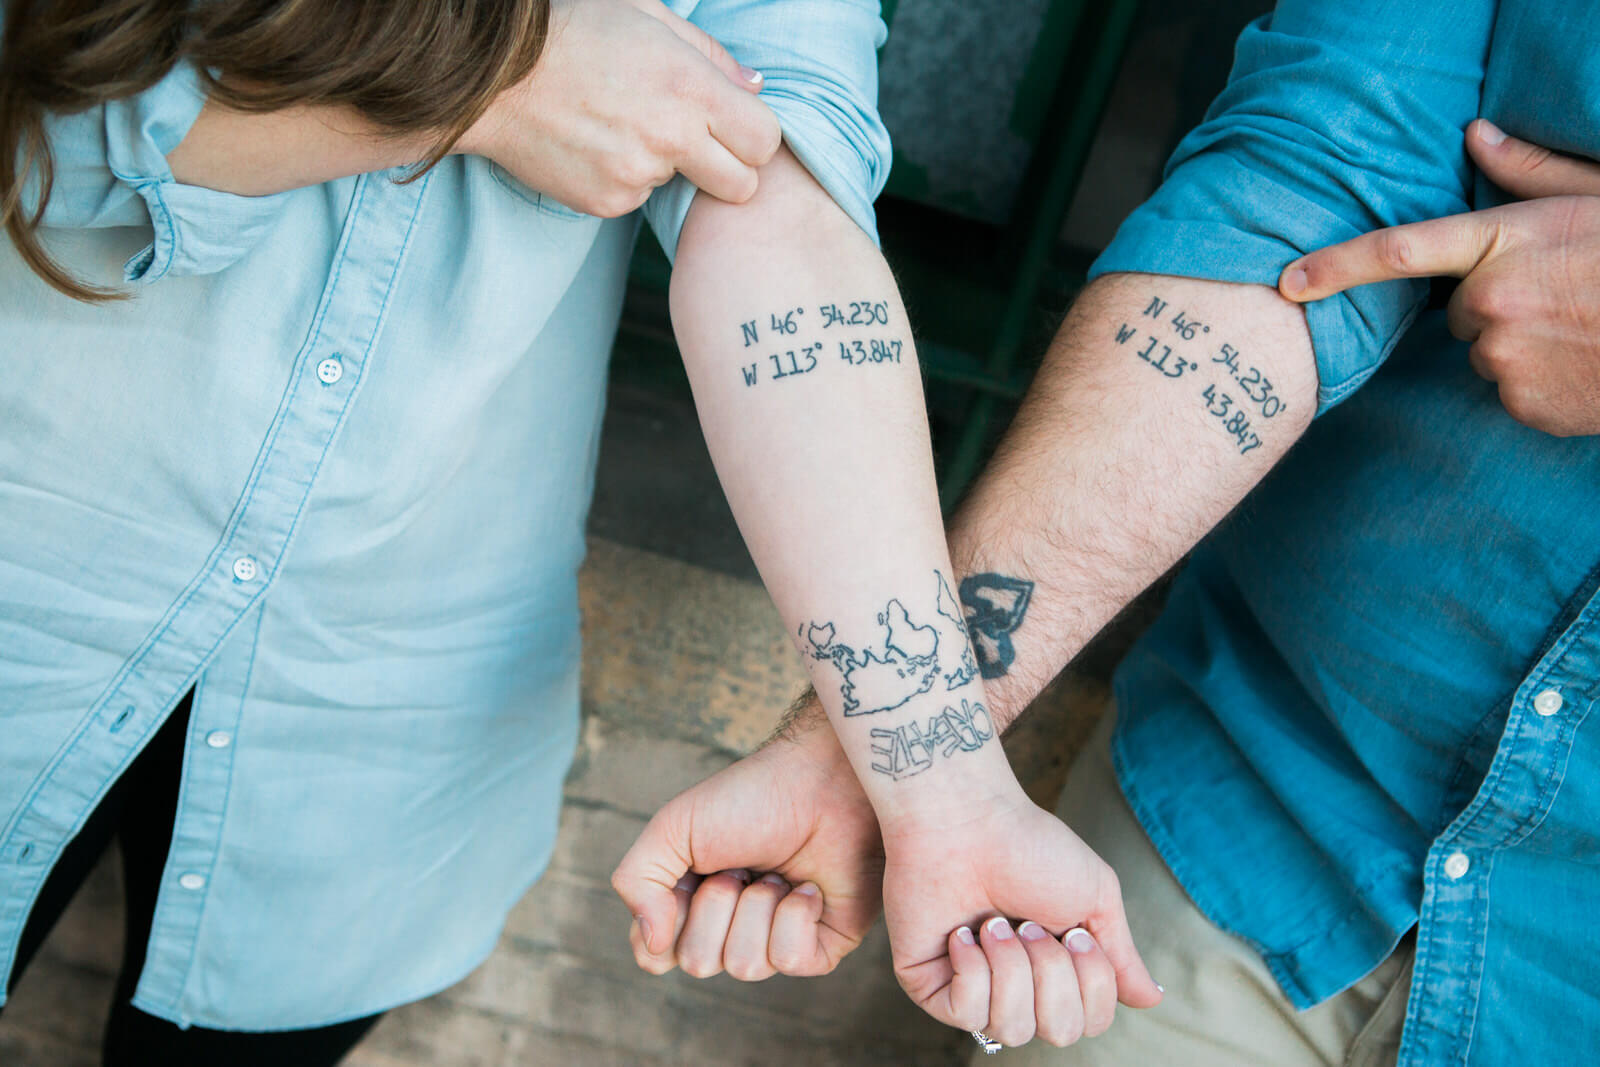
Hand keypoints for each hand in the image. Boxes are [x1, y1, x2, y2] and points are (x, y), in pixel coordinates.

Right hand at [459, 0, 781, 215]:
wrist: (492, 74)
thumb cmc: (571, 29)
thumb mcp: (646, 14)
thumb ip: (709, 54)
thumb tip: (755, 86)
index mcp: (691, 87)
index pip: (765, 142)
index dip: (754, 138)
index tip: (734, 130)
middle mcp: (671, 137)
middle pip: (742, 186)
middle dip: (728, 170)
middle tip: (695, 145)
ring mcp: (638, 175)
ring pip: (680, 188)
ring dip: (665, 166)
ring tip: (620, 126)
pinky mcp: (607, 202)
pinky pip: (636, 198)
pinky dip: (624, 178)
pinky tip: (594, 144)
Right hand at [611, 720, 882, 979]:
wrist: (821, 780)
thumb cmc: (750, 797)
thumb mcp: (673, 826)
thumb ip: (637, 881)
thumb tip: (651, 944)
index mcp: (692, 905)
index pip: (656, 955)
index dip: (664, 924)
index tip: (685, 879)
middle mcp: (731, 930)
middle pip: (697, 963)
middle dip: (716, 904)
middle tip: (739, 865)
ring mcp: (775, 940)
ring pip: (744, 966)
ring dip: (757, 905)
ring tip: (775, 870)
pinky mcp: (821, 947)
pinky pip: (790, 961)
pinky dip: (793, 914)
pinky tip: (807, 886)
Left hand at [881, 795, 1161, 1047]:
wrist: (967, 820)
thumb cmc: (1029, 848)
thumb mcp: (1096, 899)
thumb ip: (1120, 957)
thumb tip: (1153, 999)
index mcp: (1057, 972)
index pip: (1091, 1021)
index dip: (1092, 982)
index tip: (1074, 932)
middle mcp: (1018, 988)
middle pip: (1060, 1032)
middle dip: (1052, 972)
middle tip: (1029, 922)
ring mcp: (973, 990)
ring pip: (1013, 1028)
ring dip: (1012, 966)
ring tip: (996, 922)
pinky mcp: (931, 987)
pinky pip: (967, 1014)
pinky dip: (974, 968)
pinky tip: (964, 933)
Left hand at [1279, 119, 1599, 435]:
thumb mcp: (1597, 198)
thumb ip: (1531, 171)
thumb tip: (1477, 135)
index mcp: (1504, 243)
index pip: (1398, 251)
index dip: (1335, 267)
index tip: (1287, 281)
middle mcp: (1490, 302)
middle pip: (1460, 309)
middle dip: (1497, 302)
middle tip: (1563, 295)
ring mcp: (1503, 358)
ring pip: (1486, 351)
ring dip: (1520, 343)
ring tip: (1582, 328)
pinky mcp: (1520, 404)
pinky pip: (1510, 391)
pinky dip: (1539, 381)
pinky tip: (1584, 362)